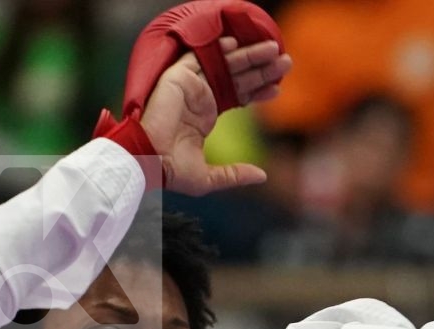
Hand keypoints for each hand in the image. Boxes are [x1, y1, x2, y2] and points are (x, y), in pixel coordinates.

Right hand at [139, 37, 290, 194]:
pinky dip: (216, 49)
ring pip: (223, 65)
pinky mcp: (178, 78)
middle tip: (285, 62)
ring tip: (273, 49)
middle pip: (236, 78)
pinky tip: (236, 44)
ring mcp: (189, 87)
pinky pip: (198, 57)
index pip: (238, 97)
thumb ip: (235, 174)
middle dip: (260, 69)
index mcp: (205, 117)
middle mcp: (199, 99)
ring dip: (247, 55)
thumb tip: (262, 176)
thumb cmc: (171, 172)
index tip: (278, 89)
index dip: (258, 91)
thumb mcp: (209, 178)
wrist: (148, 162)